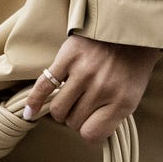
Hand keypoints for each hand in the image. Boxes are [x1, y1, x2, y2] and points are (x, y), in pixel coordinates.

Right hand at [24, 36, 160, 143]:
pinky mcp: (68, 57)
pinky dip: (35, 101)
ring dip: (61, 110)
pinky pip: (44, 86)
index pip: (91, 134)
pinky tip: (29, 112)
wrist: (129, 27)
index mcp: (122, 101)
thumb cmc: (131, 65)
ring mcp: (84, 72)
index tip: (89, 124)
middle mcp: (103, 88)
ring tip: (68, 101)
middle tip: (82, 105)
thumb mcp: (133, 95)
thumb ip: (113, 116)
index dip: (87, 132)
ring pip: (58, 109)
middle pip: (74, 122)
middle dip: (75, 118)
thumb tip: (88, 134)